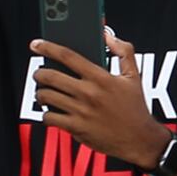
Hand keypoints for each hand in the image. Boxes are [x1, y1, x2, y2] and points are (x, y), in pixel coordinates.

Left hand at [32, 30, 164, 168]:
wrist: (139, 139)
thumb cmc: (135, 108)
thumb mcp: (134, 75)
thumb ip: (123, 51)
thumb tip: (108, 36)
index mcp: (101, 78)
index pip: (68, 56)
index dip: (48, 47)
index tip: (37, 45)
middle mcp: (88, 93)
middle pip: (50, 76)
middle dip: (38, 73)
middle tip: (39, 74)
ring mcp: (80, 111)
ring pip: (46, 96)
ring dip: (40, 93)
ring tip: (44, 93)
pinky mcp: (76, 128)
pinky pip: (49, 117)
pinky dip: (46, 114)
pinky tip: (51, 112)